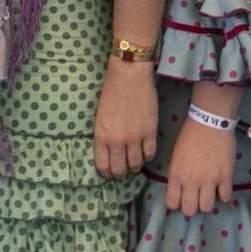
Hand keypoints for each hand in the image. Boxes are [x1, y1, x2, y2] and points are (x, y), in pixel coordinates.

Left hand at [93, 59, 157, 178]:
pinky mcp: (150, 133)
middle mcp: (117, 141)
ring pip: (136, 164)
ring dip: (135, 167)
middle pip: (119, 169)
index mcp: (101, 136)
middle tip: (123, 172)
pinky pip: (150, 153)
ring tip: (135, 164)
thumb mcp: (100, 117)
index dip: (107, 173)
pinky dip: (148, 157)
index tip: (109, 173)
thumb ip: (104, 135)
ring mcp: (134, 138)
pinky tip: (145, 153)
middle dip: (120, 174)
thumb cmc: (111, 92)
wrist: (129, 77)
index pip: (103, 166)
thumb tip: (109, 149)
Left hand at [165, 117, 234, 216]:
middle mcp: (191, 181)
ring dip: (208, 202)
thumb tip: (179, 188)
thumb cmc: (189, 135)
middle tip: (196, 198)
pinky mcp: (226, 176)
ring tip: (209, 193)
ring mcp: (210, 180)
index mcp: (176, 175)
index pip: (172, 203)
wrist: (209, 121)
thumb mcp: (175, 155)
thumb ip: (176, 173)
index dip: (177, 204)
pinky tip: (222, 187)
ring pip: (207, 208)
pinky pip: (225, 197)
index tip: (181, 199)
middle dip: (192, 207)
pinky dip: (223, 195)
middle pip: (190, 210)